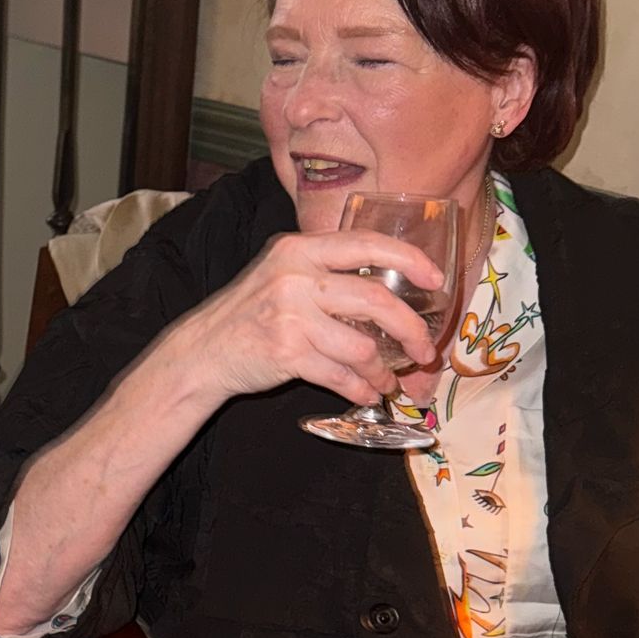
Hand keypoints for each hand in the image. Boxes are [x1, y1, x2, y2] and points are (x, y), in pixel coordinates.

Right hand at [170, 227, 445, 407]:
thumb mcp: (280, 273)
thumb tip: (389, 291)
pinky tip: (366, 393)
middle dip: (411, 330)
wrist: (202, 351)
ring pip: (361, 346)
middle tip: (424, 349)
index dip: (409, 260)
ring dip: (383, 371)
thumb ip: (324, 271)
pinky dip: (360, 389)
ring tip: (388, 381)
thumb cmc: (248, 313)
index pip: (366, 244)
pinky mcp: (286, 353)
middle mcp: (295, 276)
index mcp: (299, 249)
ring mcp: (290, 315)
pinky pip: (340, 376)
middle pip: (375, 300)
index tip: (436, 280)